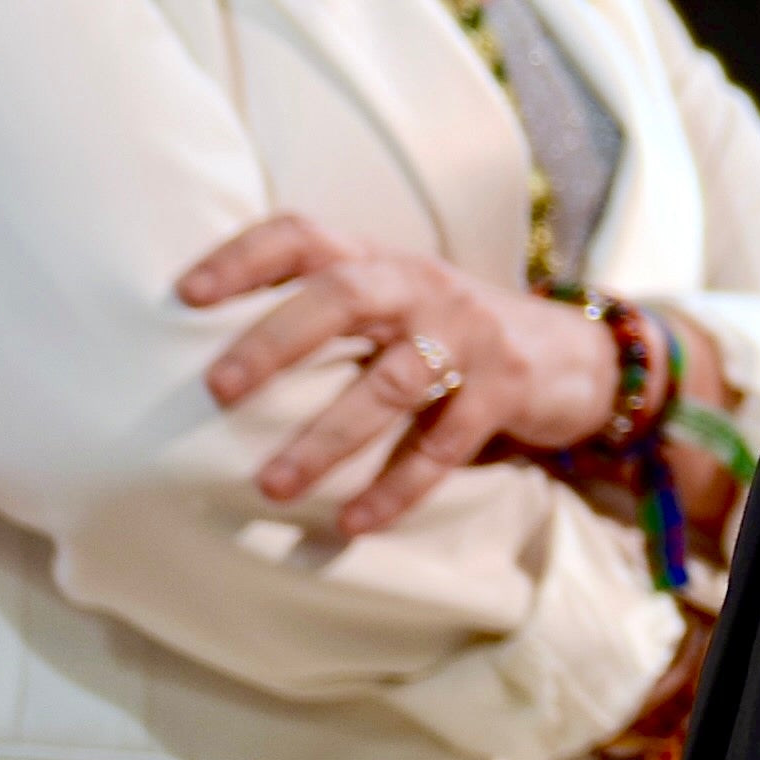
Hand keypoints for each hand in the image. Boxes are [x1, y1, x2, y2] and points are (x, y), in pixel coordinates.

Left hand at [179, 215, 620, 536]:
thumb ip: (326, 312)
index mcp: (381, 261)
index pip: (305, 235)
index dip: (244, 257)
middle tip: (216, 388)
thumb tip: (201, 361)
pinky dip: (399, 488)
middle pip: (346, 296)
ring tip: (271, 486)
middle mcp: (424, 286)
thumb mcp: (394, 303)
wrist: (576, 352)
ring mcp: (470, 335)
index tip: (183, 295)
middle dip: (277, 340)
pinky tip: (355, 524)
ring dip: (328, 437)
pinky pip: (446, 444)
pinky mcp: (508, 387)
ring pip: (391, 383)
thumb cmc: (448, 334)